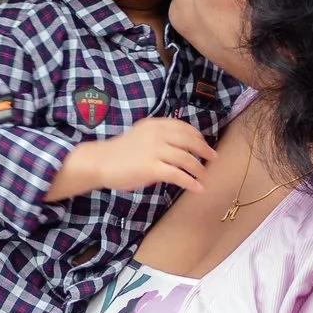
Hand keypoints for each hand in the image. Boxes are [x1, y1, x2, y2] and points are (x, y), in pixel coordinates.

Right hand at [51, 118, 214, 198]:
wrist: (99, 161)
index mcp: (155, 125)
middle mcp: (158, 135)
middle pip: (190, 141)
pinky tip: (197, 188)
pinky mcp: (152, 168)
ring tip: (204, 177)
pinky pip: (178, 175)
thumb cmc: (119, 152)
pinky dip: (190, 182)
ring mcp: (155, 151)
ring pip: (187, 159)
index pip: (184, 128)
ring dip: (199, 169)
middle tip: (213, 158)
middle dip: (204, 150)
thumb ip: (158, 137)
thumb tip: (178, 148)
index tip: (204, 145)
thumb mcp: (140, 136)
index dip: (198, 136)